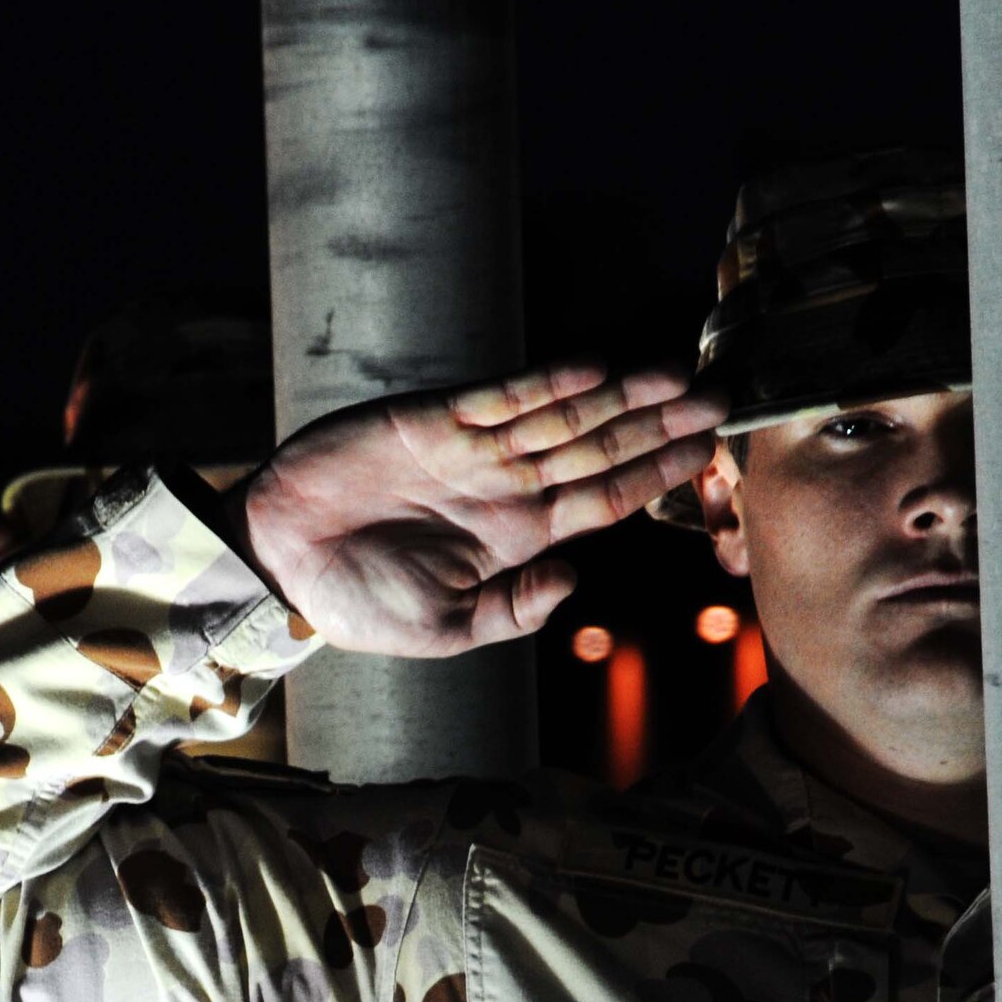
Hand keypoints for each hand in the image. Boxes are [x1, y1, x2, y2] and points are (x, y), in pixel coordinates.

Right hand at [229, 363, 727, 655]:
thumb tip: (575, 578)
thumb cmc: (358, 605)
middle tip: (720, 401)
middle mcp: (504, 488)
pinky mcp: (434, 420)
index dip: (653, 476)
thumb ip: (513, 608)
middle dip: (658, 426)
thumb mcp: (446, 630)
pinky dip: (544, 384)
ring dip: (619, 396)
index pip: (600, 500)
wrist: (282, 564)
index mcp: (514, 538)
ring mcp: (473, 449)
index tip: (706, 456)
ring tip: (677, 375)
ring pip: (561, 416)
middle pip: (596, 449)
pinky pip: (500, 397)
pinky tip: (595, 371)